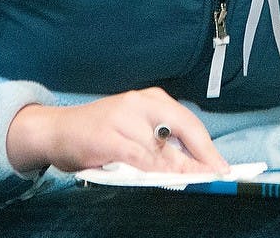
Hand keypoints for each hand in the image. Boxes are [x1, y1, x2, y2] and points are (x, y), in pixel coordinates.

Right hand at [5, 87, 228, 174]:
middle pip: (182, 129)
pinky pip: (138, 157)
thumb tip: (193, 163)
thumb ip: (160, 142)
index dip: (207, 147)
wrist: (57, 130)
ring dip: (179, 168)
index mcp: (150, 99)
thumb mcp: (134, 129)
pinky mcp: (107, 137)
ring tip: (194, 181)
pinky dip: (154, 170)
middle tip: (214, 176)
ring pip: (160, 148)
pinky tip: (164, 179)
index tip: (222, 167)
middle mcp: (139, 103)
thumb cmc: (100, 132)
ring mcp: (122, 117)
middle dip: (201, 156)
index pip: (188, 122)